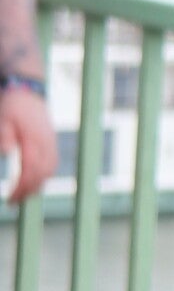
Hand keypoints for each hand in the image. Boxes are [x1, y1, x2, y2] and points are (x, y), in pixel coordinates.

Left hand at [0, 85, 56, 204]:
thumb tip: (5, 154)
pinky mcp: (51, 141)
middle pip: (42, 175)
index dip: (21, 188)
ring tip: (21, 194)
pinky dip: (42, 177)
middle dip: (28, 191)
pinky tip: (32, 181)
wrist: (27, 88)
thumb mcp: (3, 118)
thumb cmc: (12, 104)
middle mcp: (47, 143)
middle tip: (13, 202)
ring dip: (36, 185)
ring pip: (49, 171)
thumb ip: (4, 136)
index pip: (31, 170)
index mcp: (34, 139)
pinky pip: (51, 164)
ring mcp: (51, 142)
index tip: (9, 199)